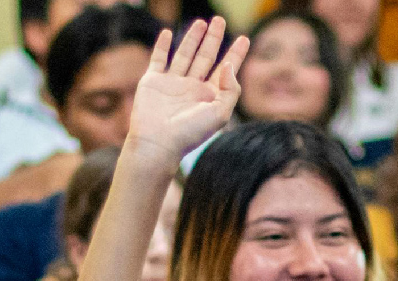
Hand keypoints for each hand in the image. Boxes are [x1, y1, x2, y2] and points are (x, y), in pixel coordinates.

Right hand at [125, 17, 249, 163]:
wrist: (157, 143)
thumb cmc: (190, 133)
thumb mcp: (220, 113)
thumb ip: (230, 89)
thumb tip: (228, 64)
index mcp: (209, 96)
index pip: (226, 70)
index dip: (236, 54)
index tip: (245, 38)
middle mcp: (192, 88)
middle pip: (206, 57)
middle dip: (213, 39)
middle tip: (220, 20)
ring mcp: (172, 84)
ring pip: (185, 55)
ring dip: (192, 38)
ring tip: (201, 22)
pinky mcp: (152, 82)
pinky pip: (158, 59)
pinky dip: (162, 46)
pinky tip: (168, 33)